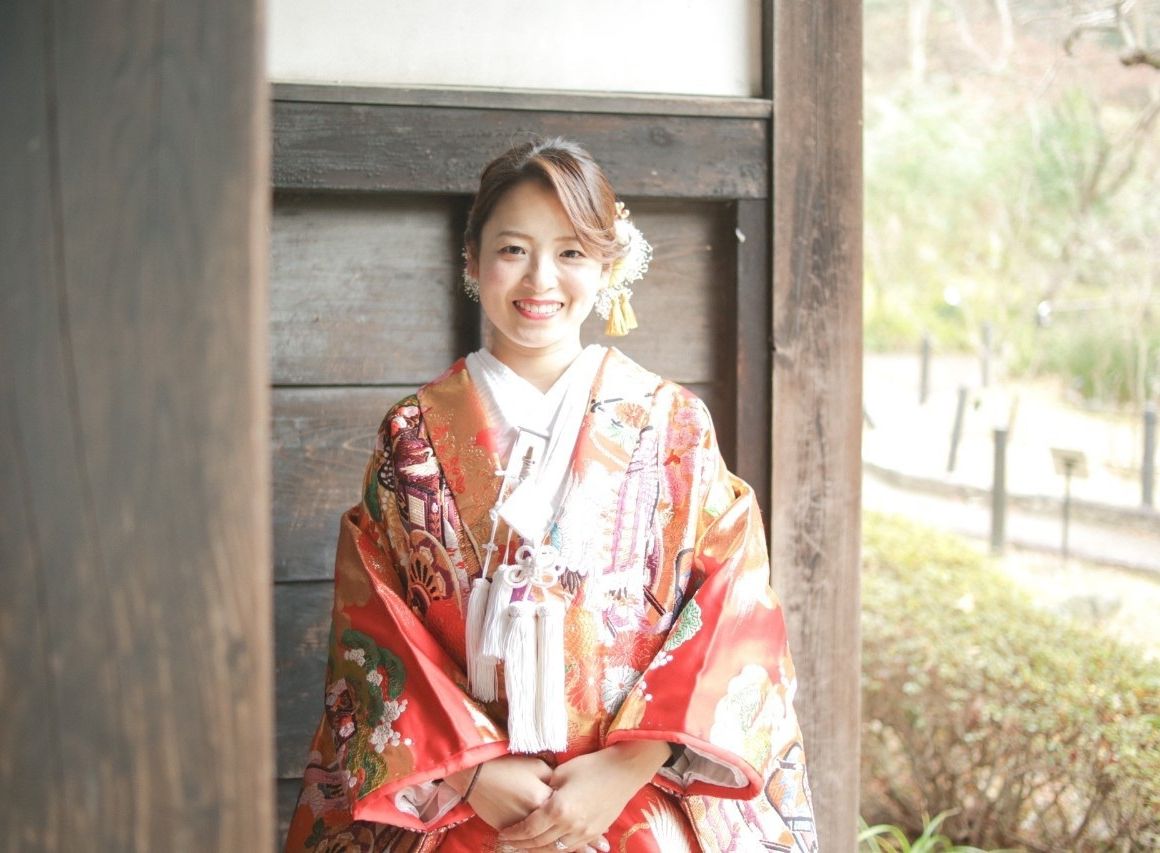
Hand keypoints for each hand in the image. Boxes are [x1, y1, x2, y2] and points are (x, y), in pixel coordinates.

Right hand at [446, 754, 553, 831]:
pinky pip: (520, 835)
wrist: (477, 774)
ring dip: (541, 830)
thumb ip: (554, 778)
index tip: (563, 797)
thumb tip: (561, 788)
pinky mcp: (504, 830)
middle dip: (554, 819)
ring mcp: (517, 827)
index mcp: (543, 799)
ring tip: (543, 822)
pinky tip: (526, 824)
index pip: (562, 806)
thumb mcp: (537, 765)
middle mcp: (533, 817)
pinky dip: (524, 832)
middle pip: (551, 823)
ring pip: (536, 833)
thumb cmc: (507, 766)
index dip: (563, 801)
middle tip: (556, 814)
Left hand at [496, 741, 670, 851]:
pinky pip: (572, 847)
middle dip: (522, 845)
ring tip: (526, 847)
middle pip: (540, 842)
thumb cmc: (591, 766)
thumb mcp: (562, 773)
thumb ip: (546, 790)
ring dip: (539, 850)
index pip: (529, 828)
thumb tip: (535, 800)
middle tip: (509, 843)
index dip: (514, 833)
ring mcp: (584, 832)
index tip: (503, 833)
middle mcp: (570, 825)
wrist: (624, 770)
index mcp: (558, 809)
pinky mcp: (595, 833)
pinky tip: (549, 846)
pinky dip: (558, 849)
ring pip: (556, 850)